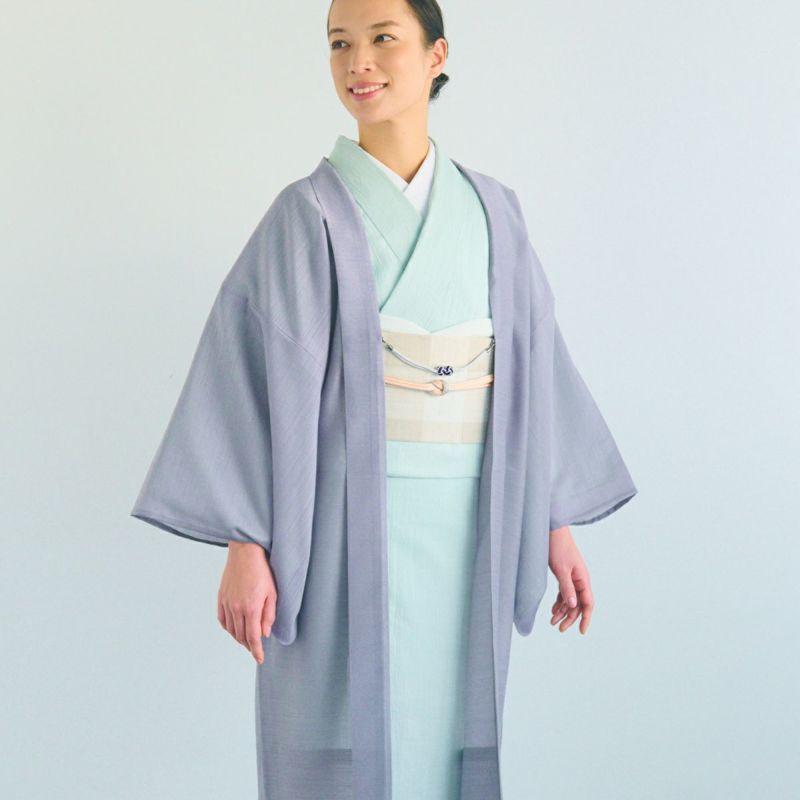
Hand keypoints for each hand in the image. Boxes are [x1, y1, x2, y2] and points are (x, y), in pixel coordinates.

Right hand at [217, 542, 276, 663]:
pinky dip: (228, 628)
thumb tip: (265, 633)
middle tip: (255, 649)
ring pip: (231, 629)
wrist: (245, 553)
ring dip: (239, 638)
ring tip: (247, 641)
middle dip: (249, 645)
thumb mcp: (272, 593)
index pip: (252, 637)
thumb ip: (269, 615)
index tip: (259, 659)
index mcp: (251, 608)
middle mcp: (236, 608)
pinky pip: (222, 619)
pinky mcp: (221, 597)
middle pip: (241, 635)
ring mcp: (227, 603)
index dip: (256, 651)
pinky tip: (234, 629)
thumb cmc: (262, 571)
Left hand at [548, 526, 593, 634]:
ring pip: (570, 600)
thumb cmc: (558, 548)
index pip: (588, 603)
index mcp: (584, 579)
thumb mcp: (561, 569)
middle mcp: (580, 580)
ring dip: (563, 611)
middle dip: (570, 618)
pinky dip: (559, 602)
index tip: (582, 632)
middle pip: (578, 604)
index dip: (586, 618)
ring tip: (552, 622)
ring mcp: (573, 577)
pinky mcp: (564, 574)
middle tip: (559, 629)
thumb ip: (567, 588)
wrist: (552, 531)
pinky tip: (553, 610)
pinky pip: (564, 592)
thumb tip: (573, 606)